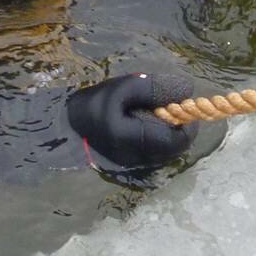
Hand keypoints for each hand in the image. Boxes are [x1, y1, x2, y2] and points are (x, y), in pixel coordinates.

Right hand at [66, 71, 197, 173]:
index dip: (187, 122)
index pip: (178, 138)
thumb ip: (154, 88)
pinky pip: (157, 154)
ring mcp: (137, 166)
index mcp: (134, 139)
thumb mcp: (122, 88)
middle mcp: (139, 158)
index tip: (182, 105)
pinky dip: (159, 139)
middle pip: (176, 147)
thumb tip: (187, 90)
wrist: (68, 130)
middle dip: (178, 126)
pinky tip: (145, 126)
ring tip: (154, 115)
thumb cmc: (94, 106)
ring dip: (169, 133)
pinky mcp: (133, 167)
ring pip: (168, 152)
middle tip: (168, 108)